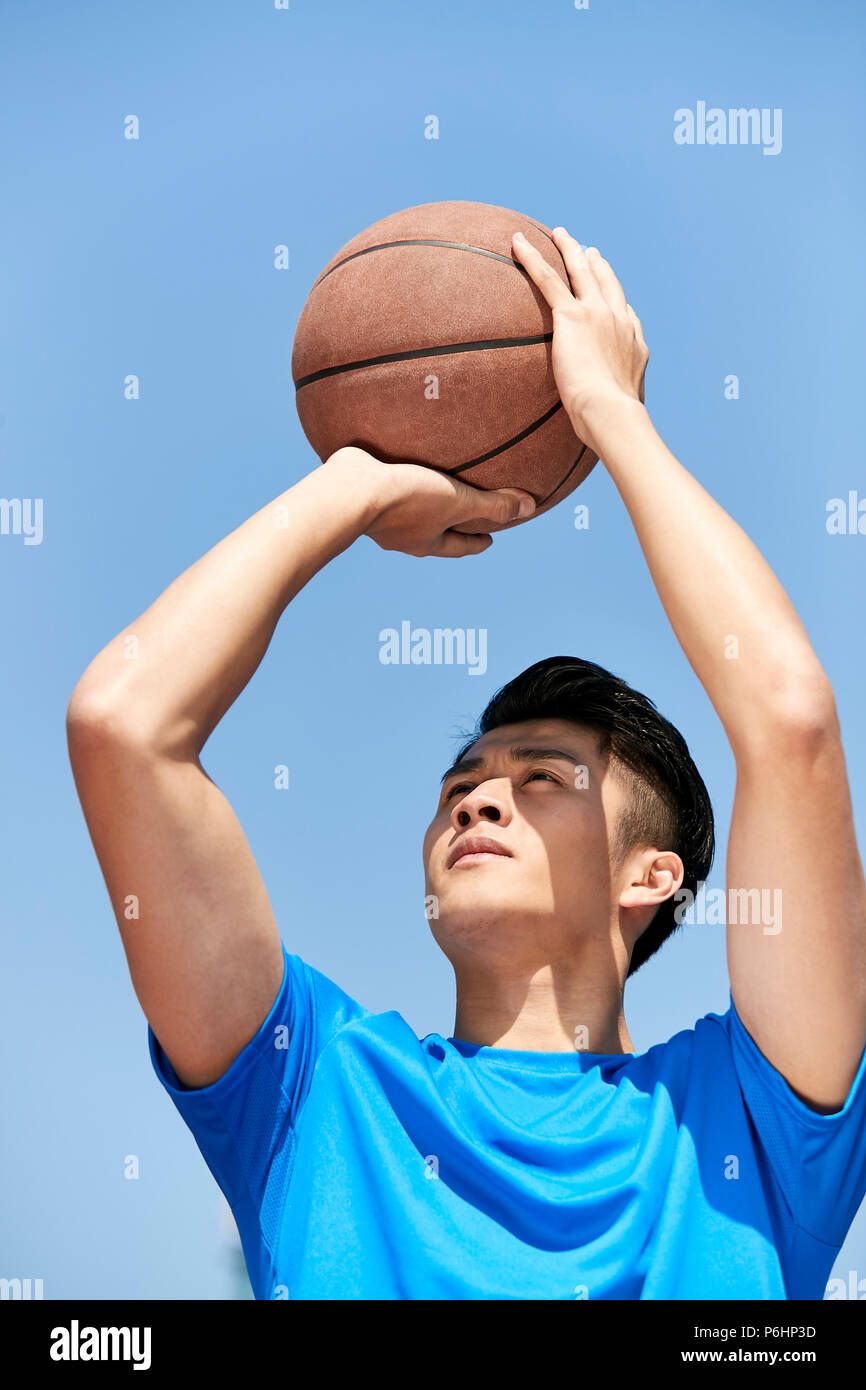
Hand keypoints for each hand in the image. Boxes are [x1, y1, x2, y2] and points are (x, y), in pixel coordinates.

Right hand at [324, 446, 536, 557]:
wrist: (350, 491)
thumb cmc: (405, 500)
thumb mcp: (456, 501)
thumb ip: (491, 504)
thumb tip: (530, 507)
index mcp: (427, 542)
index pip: (461, 546)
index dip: (478, 542)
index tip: (491, 539)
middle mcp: (403, 535)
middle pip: (435, 531)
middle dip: (452, 524)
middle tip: (467, 514)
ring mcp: (381, 518)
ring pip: (411, 513)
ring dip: (425, 504)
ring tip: (434, 488)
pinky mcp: (365, 494)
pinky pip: (389, 490)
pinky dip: (400, 482)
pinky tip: (400, 465)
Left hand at [510, 228, 648, 454]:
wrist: (612, 415)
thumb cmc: (615, 426)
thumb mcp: (620, 414)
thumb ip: (611, 409)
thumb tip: (604, 428)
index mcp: (634, 342)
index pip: (625, 312)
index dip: (616, 297)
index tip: (609, 288)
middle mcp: (620, 320)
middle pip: (607, 282)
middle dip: (596, 264)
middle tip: (588, 250)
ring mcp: (598, 314)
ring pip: (580, 271)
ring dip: (568, 249)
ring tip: (558, 234)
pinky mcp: (572, 316)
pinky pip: (548, 278)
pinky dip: (532, 257)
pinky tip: (517, 242)